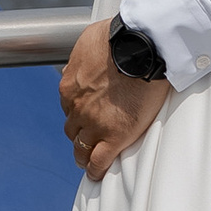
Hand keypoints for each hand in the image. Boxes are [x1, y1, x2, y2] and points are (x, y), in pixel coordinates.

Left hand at [60, 18, 169, 180]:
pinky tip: (98, 173)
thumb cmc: (122, 37)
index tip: (84, 116)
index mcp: (71, 85)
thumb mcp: (91, 40)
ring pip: (81, 148)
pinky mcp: (114, 135)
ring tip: (89, 160)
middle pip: (72, 128)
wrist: (141, 46)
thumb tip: (85, 56)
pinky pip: (99, 161)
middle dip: (78, 134)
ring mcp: (94, 123)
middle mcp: (77, 106)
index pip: (69, 106)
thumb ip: (84, 55)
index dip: (78, 113)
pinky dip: (96, 169)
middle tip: (86, 139)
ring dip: (84, 153)